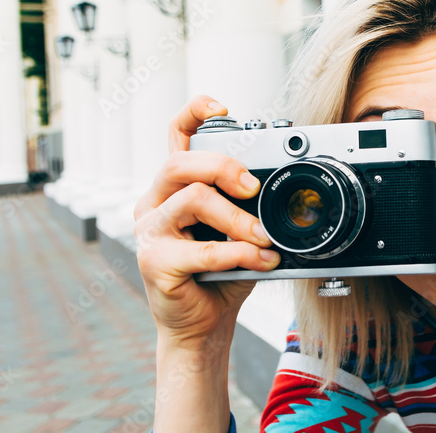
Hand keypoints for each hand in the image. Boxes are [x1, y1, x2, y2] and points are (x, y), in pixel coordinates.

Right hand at [133, 95, 280, 350]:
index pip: (176, 135)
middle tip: (253, 188)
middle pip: (181, 163)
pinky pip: (202, 249)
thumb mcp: (240, 230)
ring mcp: (150, 232)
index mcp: (174, 187)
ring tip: (263, 237)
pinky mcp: (154, 262)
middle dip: (224, 167)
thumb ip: (250, 205)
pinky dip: (239, 254)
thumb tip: (285, 186)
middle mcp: (155, 202)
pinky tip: (261, 262)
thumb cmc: (221, 274)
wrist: (202, 327)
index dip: (195, 112)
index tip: (224, 108)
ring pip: (192, 200)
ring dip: (237, 218)